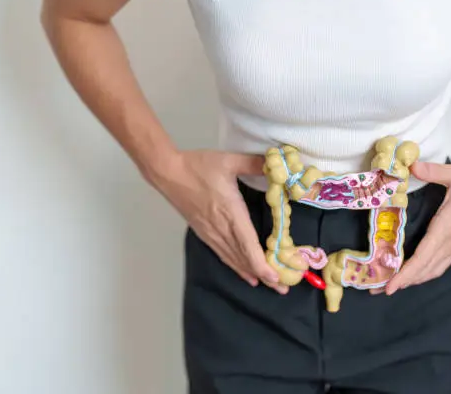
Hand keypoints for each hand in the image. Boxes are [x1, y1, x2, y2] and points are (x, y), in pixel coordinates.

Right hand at [151, 150, 287, 293]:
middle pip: (244, 258)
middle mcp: (221, 228)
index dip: (261, 264)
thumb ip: (253, 163)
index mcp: (230, 212)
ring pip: (234, 259)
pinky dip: (236, 266)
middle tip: (282, 289)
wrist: (168, 173)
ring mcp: (211, 233)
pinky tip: (245, 274)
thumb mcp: (228, 160)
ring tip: (268, 286)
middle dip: (264, 275)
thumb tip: (275, 164)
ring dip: (251, 273)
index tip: (275, 277)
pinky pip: (223, 255)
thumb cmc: (198, 166)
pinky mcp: (204, 233)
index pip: (247, 244)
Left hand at [384, 160, 450, 294]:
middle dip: (401, 282)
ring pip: (433, 269)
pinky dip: (425, 272)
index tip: (390, 286)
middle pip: (424, 269)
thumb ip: (432, 171)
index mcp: (446, 228)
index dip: (405, 274)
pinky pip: (441, 263)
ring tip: (393, 285)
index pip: (422, 258)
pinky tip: (415, 273)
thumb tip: (411, 167)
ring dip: (413, 279)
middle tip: (377, 290)